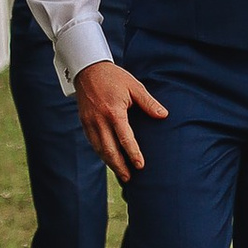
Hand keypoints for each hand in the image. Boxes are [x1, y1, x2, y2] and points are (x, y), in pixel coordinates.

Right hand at [74, 58, 167, 183]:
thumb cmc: (114, 77)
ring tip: (121, 173)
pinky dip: (101, 153)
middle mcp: (99, 120)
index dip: (133, 153)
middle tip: (129, 178)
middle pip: (109, 149)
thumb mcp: (134, 86)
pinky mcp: (84, 122)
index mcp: (114, 111)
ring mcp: (90, 122)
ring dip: (110, 163)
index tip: (140, 166)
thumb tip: (164, 115)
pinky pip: (92, 142)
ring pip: (99, 149)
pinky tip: (108, 159)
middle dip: (119, 166)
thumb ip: (148, 103)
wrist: (88, 69)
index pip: (124, 138)